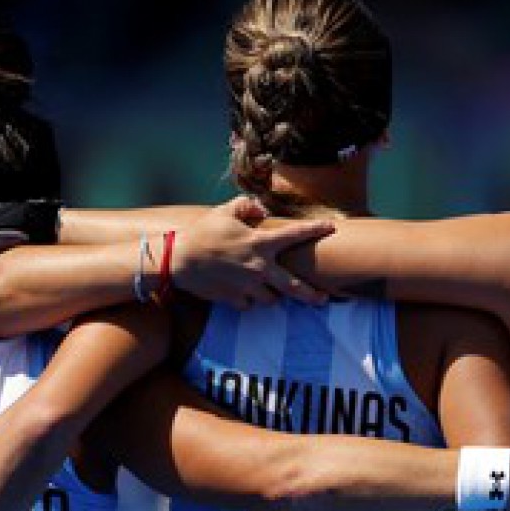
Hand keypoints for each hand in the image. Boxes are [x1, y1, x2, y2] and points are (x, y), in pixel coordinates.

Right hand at [168, 196, 335, 308]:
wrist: (179, 260)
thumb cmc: (203, 233)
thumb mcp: (224, 211)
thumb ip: (246, 206)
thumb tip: (260, 209)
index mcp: (260, 243)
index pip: (295, 235)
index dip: (315, 229)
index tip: (331, 227)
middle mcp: (259, 268)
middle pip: (294, 288)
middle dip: (311, 295)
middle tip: (323, 299)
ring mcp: (248, 287)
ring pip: (271, 299)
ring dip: (271, 294)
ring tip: (268, 289)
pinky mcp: (235, 299)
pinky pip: (248, 304)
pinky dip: (248, 299)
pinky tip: (242, 292)